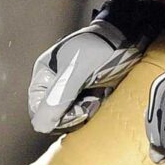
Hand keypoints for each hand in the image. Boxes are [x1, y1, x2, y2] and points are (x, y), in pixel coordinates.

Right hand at [28, 24, 146, 135]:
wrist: (126, 38)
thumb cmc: (98, 47)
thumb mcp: (76, 72)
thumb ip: (58, 98)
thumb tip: (40, 125)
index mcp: (45, 76)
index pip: (38, 109)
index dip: (54, 117)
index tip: (75, 113)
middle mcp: (56, 85)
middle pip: (54, 116)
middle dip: (72, 115)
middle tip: (89, 105)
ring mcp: (72, 90)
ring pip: (70, 116)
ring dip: (84, 113)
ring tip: (96, 99)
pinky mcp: (88, 94)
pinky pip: (84, 112)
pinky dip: (93, 109)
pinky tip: (101, 98)